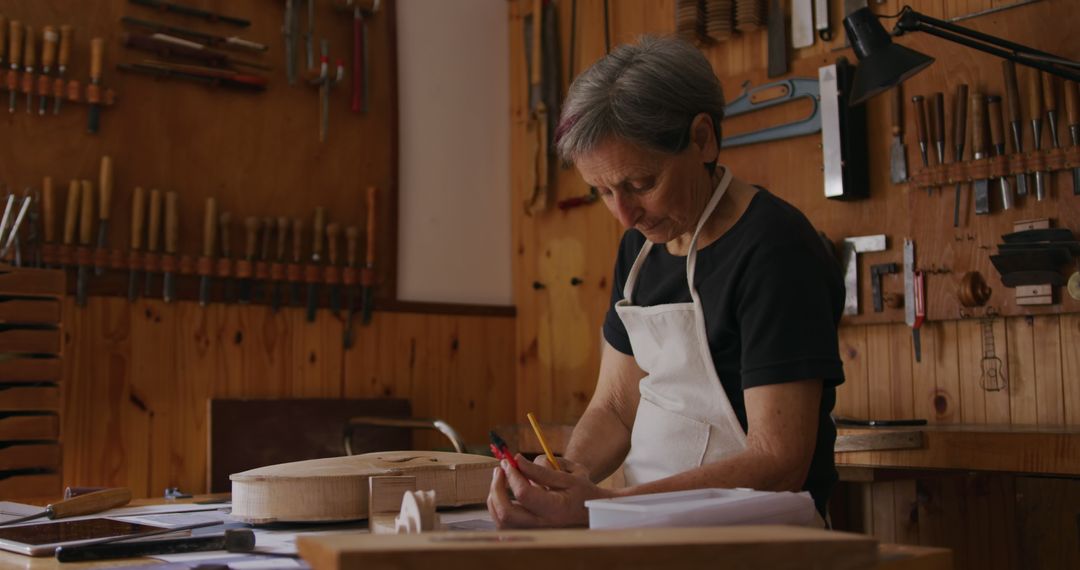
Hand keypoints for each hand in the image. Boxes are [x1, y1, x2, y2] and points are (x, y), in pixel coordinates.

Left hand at [487, 454, 610, 528]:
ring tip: (500, 478)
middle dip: (497, 488)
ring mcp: (534, 532)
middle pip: (507, 512)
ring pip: (502, 521)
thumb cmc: (581, 490)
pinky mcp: (528, 534)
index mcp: (556, 510)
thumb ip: (541, 470)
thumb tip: (516, 460)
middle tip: (500, 469)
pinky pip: (504, 524)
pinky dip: (498, 507)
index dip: (513, 475)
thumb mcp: (567, 475)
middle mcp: (543, 526)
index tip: (509, 460)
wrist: (590, 511)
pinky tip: (502, 493)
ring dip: (494, 497)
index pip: (524, 494)